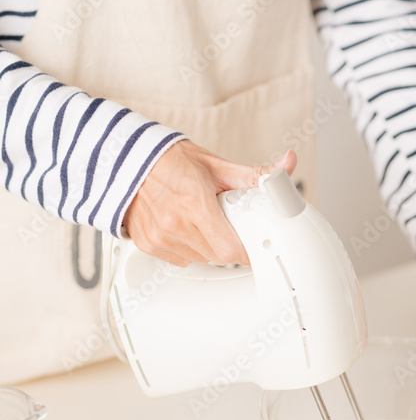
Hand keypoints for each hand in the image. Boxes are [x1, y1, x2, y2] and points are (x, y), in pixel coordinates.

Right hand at [124, 139, 296, 266]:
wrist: (126, 160)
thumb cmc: (170, 161)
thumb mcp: (216, 165)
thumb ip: (255, 173)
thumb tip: (286, 164)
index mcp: (195, 202)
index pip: (231, 249)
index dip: (245, 250)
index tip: (251, 243)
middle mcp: (175, 222)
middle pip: (218, 255)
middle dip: (227, 243)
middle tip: (225, 224)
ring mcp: (160, 236)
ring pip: (200, 259)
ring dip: (207, 247)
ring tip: (201, 222)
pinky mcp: (148, 244)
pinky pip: (180, 259)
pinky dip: (187, 248)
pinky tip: (183, 228)